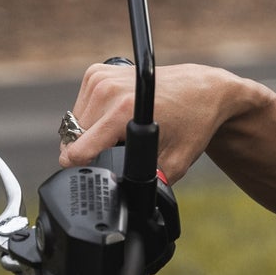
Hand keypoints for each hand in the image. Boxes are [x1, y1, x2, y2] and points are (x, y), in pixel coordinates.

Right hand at [59, 61, 262, 183]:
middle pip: (73, 139)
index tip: (92, 174)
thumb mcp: (175, 163)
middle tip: (119, 150)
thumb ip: (149, 184)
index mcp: (122, 111)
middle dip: (90, 151)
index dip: (81, 169)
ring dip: (88, 134)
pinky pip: (80, 105)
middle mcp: (107, 90)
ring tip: (119, 133)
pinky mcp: (97, 72)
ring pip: (73, 123)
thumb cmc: (193, 123)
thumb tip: (132, 202)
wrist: (202, 90)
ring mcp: (100, 78)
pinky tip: (114, 117)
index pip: (77, 150)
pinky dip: (91, 116)